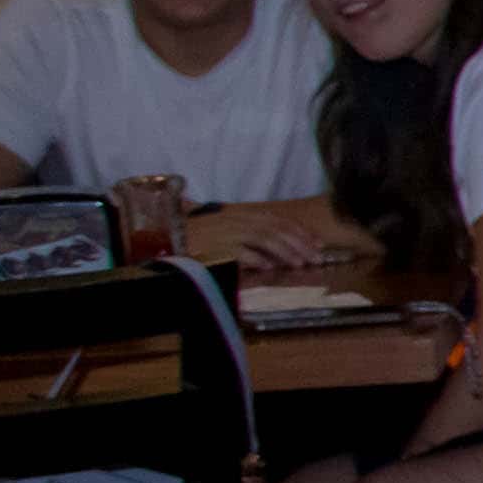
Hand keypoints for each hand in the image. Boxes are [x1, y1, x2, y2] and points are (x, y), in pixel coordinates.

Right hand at [171, 201, 332, 272]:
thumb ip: (249, 237)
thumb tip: (276, 254)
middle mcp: (235, 220)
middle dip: (299, 243)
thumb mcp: (226, 231)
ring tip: (299, 264)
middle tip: (317, 258)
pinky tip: (269, 267)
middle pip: (275, 228)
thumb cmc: (196, 237)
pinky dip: (256, 259)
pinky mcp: (213, 246)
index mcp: (240, 215)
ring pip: (263, 237)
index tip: (318, 244)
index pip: (276, 220)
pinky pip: (239, 251)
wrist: (164, 238)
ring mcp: (224, 232)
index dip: (300, 231)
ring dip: (284, 251)